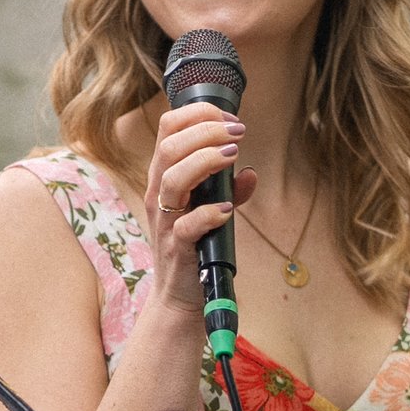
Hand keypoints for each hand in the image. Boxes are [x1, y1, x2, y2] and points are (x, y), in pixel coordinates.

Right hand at [141, 104, 257, 312]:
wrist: (179, 295)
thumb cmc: (193, 246)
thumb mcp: (210, 211)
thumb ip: (228, 190)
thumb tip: (250, 173)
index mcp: (164, 177)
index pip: (169, 129)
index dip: (199, 114)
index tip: (230, 120)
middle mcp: (159, 195)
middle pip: (168, 146)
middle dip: (206, 129)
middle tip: (238, 132)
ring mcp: (165, 221)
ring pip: (173, 179)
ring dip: (206, 160)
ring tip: (233, 155)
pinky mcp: (177, 248)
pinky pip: (186, 225)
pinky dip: (209, 213)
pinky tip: (228, 209)